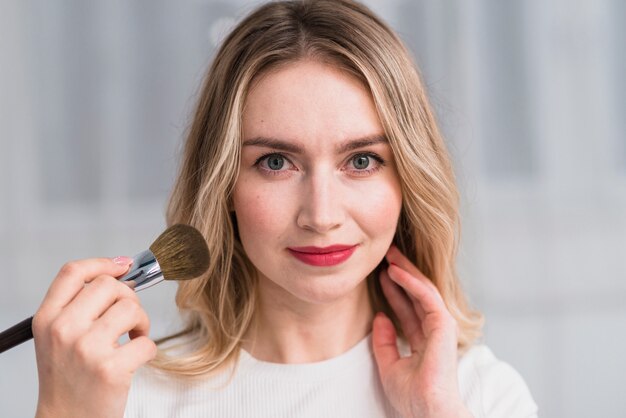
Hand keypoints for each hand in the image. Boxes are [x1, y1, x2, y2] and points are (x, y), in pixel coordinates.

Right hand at [32, 257, 156, 417]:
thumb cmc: (68, 378)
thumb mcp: (57, 337)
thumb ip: (79, 306)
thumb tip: (119, 272)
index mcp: (47, 319)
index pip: (73, 272)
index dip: (103, 263)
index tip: (123, 266)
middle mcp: (63, 330)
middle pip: (108, 285)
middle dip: (129, 297)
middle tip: (129, 317)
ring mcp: (86, 349)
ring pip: (131, 308)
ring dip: (142, 321)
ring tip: (133, 337)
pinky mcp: (110, 369)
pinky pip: (146, 342)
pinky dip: (148, 349)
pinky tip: (135, 359)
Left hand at [372, 245, 471, 417]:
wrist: (426, 411)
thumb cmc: (412, 397)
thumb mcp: (389, 365)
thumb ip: (383, 341)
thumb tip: (379, 316)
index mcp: (424, 340)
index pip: (407, 309)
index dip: (394, 290)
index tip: (379, 275)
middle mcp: (434, 331)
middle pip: (416, 295)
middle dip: (401, 273)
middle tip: (387, 254)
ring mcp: (440, 326)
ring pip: (422, 290)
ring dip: (406, 271)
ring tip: (389, 255)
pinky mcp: (443, 324)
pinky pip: (425, 296)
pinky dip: (410, 282)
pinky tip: (395, 271)